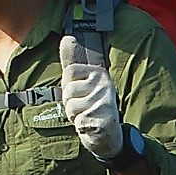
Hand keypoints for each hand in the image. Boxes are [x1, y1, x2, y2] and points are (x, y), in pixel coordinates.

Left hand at [58, 34, 123, 159]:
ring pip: (71, 107)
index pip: (69, 72)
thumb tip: (66, 38)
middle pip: (68, 90)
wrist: (109, 136)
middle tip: (84, 108)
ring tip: (87, 116)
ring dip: (75, 116)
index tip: (79, 93)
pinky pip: (79, 121)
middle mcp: (104, 85)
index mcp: (99, 73)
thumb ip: (72, 62)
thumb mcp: (84, 82)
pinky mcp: (104, 120)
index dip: (68, 86)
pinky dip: (81, 126)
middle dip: (70, 103)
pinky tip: (90, 125)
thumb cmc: (92, 107)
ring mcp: (105, 102)